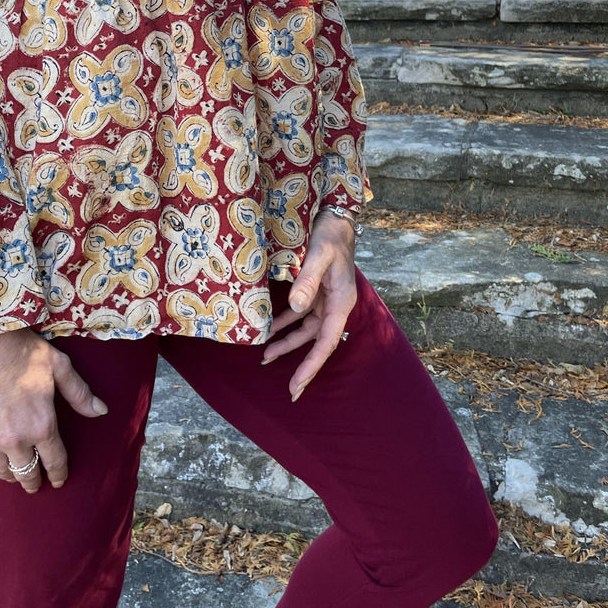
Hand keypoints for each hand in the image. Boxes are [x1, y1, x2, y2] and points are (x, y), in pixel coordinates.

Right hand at [0, 328, 107, 493]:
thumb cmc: (23, 349)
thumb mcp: (59, 366)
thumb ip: (79, 393)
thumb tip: (101, 411)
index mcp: (42, 425)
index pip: (55, 461)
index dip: (59, 474)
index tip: (59, 481)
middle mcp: (15, 439)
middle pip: (27, 472)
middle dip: (33, 481)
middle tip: (35, 484)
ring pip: (0, 470)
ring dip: (9, 475)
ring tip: (13, 475)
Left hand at [261, 210, 356, 401]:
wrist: (335, 218)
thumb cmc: (329, 236)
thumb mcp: (318, 256)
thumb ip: (307, 282)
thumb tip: (294, 308)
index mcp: (341, 302)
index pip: (325, 342)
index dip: (311, 365)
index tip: (298, 385)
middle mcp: (335, 305)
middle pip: (317, 342)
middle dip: (302, 364)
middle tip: (289, 389)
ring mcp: (326, 300)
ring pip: (306, 330)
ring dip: (288, 342)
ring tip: (266, 356)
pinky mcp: (317, 293)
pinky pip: (301, 314)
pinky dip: (286, 323)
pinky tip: (271, 329)